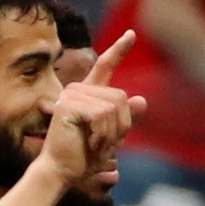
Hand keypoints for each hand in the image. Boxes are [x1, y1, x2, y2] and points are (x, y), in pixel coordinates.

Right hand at [43, 29, 148, 189]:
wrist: (62, 171)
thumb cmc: (84, 157)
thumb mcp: (111, 136)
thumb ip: (126, 118)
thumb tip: (142, 100)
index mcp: (88, 94)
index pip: (105, 66)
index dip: (119, 50)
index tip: (131, 34)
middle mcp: (78, 89)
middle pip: (120, 98)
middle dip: (121, 126)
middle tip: (104, 144)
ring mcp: (72, 94)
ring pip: (113, 107)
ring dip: (110, 133)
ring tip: (95, 144)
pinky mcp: (68, 104)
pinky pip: (102, 115)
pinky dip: (102, 134)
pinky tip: (90, 143)